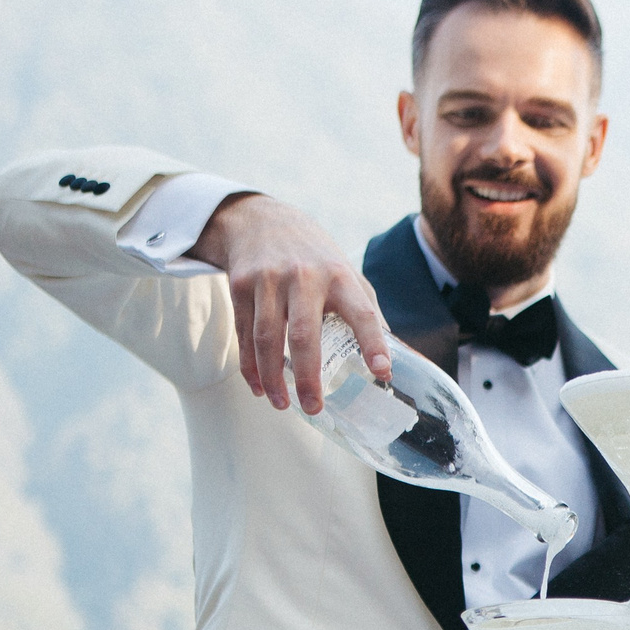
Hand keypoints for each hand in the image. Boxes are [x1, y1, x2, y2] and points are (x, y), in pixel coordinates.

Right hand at [192, 193, 392, 413]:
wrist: (262, 221)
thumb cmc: (314, 258)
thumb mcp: (346, 274)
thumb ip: (365, 311)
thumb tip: (389, 359)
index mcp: (339, 276)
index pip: (361, 313)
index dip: (373, 343)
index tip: (382, 372)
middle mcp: (304, 276)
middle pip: (304, 334)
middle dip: (308, 377)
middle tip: (313, 408)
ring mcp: (269, 280)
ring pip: (267, 338)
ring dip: (273, 377)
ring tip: (283, 404)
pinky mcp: (241, 285)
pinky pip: (244, 334)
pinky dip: (250, 366)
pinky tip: (259, 386)